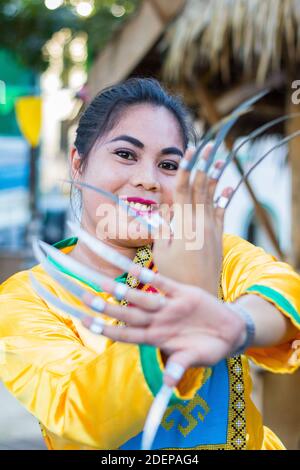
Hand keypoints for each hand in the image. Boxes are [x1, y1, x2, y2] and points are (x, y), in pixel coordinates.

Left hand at [99, 273, 245, 385]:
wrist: (229, 331)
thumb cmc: (208, 348)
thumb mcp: (195, 359)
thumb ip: (180, 367)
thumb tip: (168, 384)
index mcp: (156, 338)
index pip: (125, 334)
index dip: (105, 329)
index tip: (85, 323)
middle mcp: (158, 321)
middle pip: (127, 314)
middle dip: (106, 307)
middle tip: (84, 297)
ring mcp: (168, 306)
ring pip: (141, 298)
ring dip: (123, 291)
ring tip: (104, 283)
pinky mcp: (183, 293)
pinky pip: (163, 283)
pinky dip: (150, 277)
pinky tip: (135, 269)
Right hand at [152, 144, 231, 295]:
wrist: (199, 293)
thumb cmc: (174, 274)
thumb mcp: (161, 251)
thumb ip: (161, 227)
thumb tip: (162, 208)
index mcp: (184, 224)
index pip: (185, 190)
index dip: (187, 169)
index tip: (190, 152)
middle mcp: (200, 223)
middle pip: (202, 188)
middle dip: (204, 165)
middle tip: (208, 146)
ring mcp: (212, 229)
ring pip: (213, 197)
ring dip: (216, 177)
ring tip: (220, 160)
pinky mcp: (218, 237)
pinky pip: (221, 213)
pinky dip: (224, 199)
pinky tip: (227, 188)